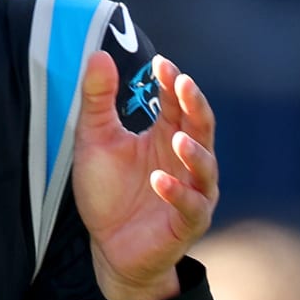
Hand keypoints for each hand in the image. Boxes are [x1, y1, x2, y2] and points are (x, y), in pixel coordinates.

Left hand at [71, 52, 218, 299]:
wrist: (109, 247)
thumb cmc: (108, 192)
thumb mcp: (95, 140)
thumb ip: (98, 100)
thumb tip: (99, 53)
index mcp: (167, 137)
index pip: (178, 104)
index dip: (173, 84)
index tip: (161, 64)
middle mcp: (186, 161)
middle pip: (200, 128)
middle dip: (194, 106)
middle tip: (183, 84)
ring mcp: (192, 192)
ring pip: (204, 168)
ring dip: (194, 152)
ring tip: (177, 138)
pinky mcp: (186, 224)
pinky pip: (189, 207)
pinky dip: (177, 193)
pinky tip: (160, 181)